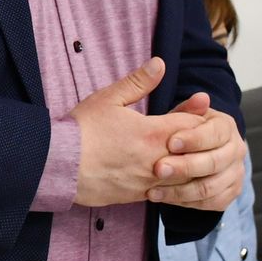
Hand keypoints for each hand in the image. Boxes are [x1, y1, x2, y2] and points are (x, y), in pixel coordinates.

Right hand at [70, 59, 213, 206]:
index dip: (199, 118)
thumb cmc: (82, 129)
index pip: (193, 126)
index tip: (200, 112)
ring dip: (191, 167)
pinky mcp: (137, 196)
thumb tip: (160, 63)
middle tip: (203, 136)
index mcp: (152, 132)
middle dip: (201, 144)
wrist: (58, 164)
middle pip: (196, 154)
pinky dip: (174, 185)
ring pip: (186, 178)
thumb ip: (139, 82)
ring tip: (192, 157)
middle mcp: (156, 160)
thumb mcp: (109, 98)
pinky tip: (172, 178)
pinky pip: (167, 194)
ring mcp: (148, 181)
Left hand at [146, 94, 245, 210]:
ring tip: (154, 190)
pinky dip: (186, 203)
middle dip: (185, 167)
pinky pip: (210, 204)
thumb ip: (186, 109)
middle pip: (214, 163)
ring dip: (180, 191)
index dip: (193, 139)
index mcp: (226, 127)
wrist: (193, 151)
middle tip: (158, 169)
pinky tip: (164, 199)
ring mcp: (235, 173)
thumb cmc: (182, 131)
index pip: (215, 134)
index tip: (170, 143)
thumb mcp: (181, 117)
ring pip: (210, 187)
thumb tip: (202, 97)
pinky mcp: (229, 193)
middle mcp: (236, 150)